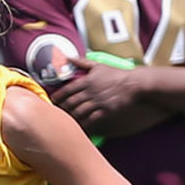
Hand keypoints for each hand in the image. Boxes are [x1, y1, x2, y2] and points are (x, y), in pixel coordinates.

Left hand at [50, 58, 165, 136]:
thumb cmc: (116, 74)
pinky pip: (91, 119)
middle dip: (62, 108)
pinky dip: (84, 124)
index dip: (58, 96)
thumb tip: (68, 57)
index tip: (52, 100)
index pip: (68, 89)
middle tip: (55, 113)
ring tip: (65, 120)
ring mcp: (97, 102)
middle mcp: (90, 92)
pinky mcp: (105, 111)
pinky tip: (79, 127)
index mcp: (87, 80)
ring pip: (79, 111)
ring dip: (71, 117)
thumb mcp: (99, 65)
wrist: (133, 84)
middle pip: (71, 102)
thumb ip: (82, 62)